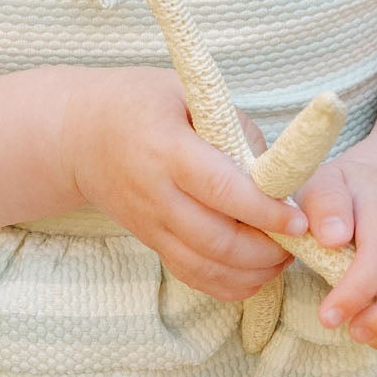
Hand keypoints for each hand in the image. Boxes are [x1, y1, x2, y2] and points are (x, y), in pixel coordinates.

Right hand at [59, 67, 307, 303]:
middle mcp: (155, 195)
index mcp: (166, 150)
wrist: (77, 135)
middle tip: (299, 240)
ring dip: (252, 272)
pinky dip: (228, 284)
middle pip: (216, 240)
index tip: (298, 220)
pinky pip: (192, 276)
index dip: (264, 211)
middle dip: (266, 250)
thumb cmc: (138, 103)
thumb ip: (234, 129)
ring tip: (282, 256)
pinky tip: (255, 272)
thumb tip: (277, 174)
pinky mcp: (150, 242)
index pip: (221, 190)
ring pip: (206, 267)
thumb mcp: (186, 91)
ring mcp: (150, 224)